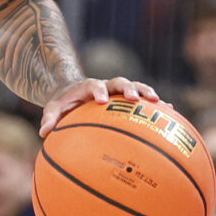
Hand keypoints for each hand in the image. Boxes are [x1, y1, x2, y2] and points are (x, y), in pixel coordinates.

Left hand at [38, 76, 158, 134]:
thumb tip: (43, 133)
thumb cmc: (64, 104)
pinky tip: (172, 113)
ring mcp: (120, 91)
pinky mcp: (129, 99)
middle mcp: (107, 86)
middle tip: (134, 98)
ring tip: (161, 104)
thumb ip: (50, 118)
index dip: (98, 91)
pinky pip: (145, 101)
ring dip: (148, 94)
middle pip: (120, 82)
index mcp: (89, 86)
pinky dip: (157, 105)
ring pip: (137, 87)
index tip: (101, 100)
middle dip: (128, 89)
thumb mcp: (54, 109)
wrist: (75, 94)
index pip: (94, 85)